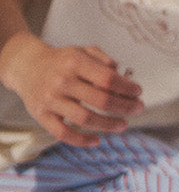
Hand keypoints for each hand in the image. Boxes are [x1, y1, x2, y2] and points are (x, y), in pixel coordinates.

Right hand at [0, 31, 143, 146]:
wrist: (27, 66)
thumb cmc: (62, 60)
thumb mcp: (83, 51)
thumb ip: (104, 61)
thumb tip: (123, 77)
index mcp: (75, 62)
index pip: (108, 78)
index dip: (127, 88)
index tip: (138, 92)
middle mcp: (62, 81)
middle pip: (100, 100)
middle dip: (124, 107)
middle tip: (138, 109)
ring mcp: (50, 100)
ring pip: (85, 119)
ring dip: (108, 125)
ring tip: (123, 125)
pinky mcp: (41, 116)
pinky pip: (63, 133)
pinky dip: (81, 140)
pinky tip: (97, 140)